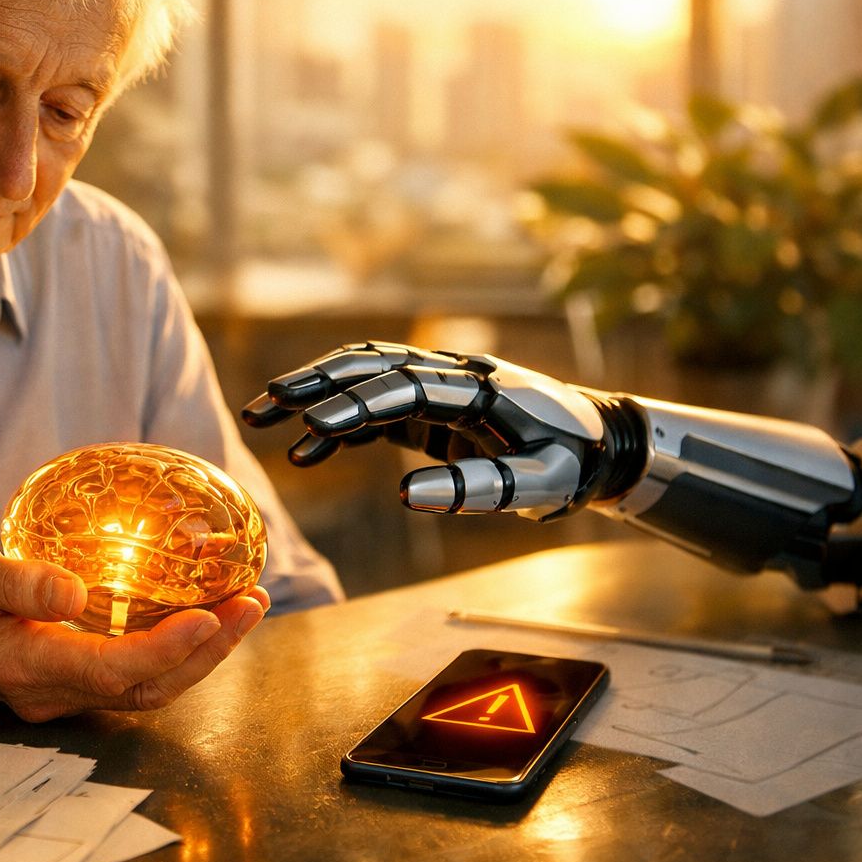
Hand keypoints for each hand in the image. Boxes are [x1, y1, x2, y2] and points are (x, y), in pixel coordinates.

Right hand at [0, 540, 268, 719]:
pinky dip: (178, 649)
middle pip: (148, 686)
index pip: (113, 669)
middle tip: (252, 602)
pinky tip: (204, 615)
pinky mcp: (73, 679)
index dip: (168, 648)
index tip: (211, 616)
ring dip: (203, 653)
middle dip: (209, 651)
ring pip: (149, 687)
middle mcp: (53, 691)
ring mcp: (65, 692)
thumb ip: (15, 578)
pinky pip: (136, 674)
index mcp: (27, 664)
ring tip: (245, 607)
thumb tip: (73, 590)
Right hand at [242, 342, 619, 520]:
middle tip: (262, 404)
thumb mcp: (539, 486)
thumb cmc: (572, 465)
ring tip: (262, 415)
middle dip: (315, 383)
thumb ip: (479, 489)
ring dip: (315, 391)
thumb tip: (408, 496)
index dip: (355, 404)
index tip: (309, 425)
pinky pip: (375, 407)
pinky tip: (306, 450)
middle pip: (371, 365)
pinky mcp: (431, 407)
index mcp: (478, 387)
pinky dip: (340, 424)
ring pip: (365, 376)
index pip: (404, 387)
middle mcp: (452, 373)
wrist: (599, 445)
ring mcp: (438, 386)